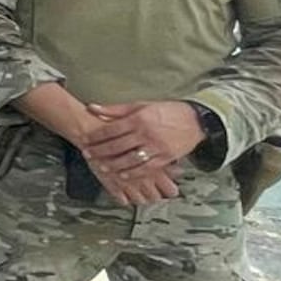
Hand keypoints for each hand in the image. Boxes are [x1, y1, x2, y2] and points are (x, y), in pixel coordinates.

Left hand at [79, 101, 197, 207]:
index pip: (112, 129)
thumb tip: (92, 108)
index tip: (85, 139)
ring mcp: (156, 147)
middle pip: (117, 145)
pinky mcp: (165, 157)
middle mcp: (146, 133)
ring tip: (100, 166)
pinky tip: (122, 174)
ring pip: (130, 158)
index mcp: (139, 119)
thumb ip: (116, 110)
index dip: (96, 136)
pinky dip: (132, 172)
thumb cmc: (167, 111)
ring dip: (113, 164)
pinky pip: (146, 167)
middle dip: (100, 151)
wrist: (195, 120)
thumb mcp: (141, 106)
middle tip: (87, 154)